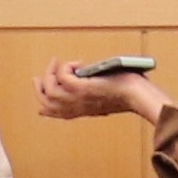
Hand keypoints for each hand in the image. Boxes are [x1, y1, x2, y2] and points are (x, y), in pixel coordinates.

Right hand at [37, 61, 169, 124]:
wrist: (139, 96)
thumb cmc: (129, 93)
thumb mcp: (107, 94)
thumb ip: (93, 90)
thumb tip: (81, 78)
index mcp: (83, 111)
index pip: (57, 114)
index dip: (45, 109)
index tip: (39, 105)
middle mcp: (77, 108)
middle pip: (47, 103)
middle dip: (39, 89)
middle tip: (39, 76)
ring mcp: (78, 99)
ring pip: (50, 92)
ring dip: (49, 74)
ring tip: (57, 63)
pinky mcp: (82, 89)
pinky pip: (61, 77)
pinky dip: (65, 67)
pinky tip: (78, 63)